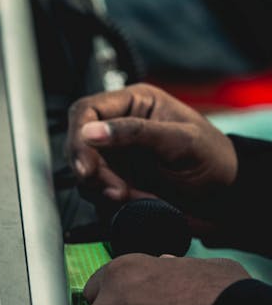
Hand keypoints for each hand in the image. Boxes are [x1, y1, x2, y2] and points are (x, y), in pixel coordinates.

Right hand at [65, 83, 237, 225]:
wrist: (226, 198)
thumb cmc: (213, 159)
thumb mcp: (181, 140)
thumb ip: (135, 132)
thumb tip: (90, 131)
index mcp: (135, 103)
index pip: (86, 111)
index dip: (78, 136)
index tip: (86, 165)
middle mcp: (118, 127)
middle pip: (78, 143)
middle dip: (90, 168)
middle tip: (110, 187)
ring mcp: (115, 156)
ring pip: (83, 170)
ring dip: (99, 187)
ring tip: (126, 195)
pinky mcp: (114, 180)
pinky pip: (93, 191)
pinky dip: (106, 201)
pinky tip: (130, 200)